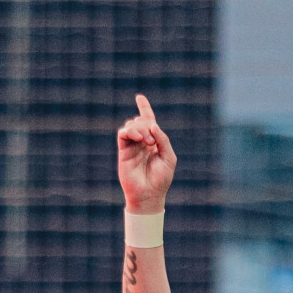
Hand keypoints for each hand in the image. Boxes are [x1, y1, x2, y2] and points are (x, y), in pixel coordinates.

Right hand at [117, 94, 176, 212]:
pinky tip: (138, 138)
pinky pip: (123, 134)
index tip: (139, 97)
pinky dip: (130, 131)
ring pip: (131, 125)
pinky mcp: (124, 152)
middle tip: (152, 141)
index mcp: (154, 142)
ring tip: (146, 141)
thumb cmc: (161, 179)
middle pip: (141, 121)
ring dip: (140, 128)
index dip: (144, 108)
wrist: (149, 195)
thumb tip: (153, 125)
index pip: (148, 121)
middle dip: (147, 125)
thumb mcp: (169, 157)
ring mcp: (132, 146)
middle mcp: (142, 142)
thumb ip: (163, 139)